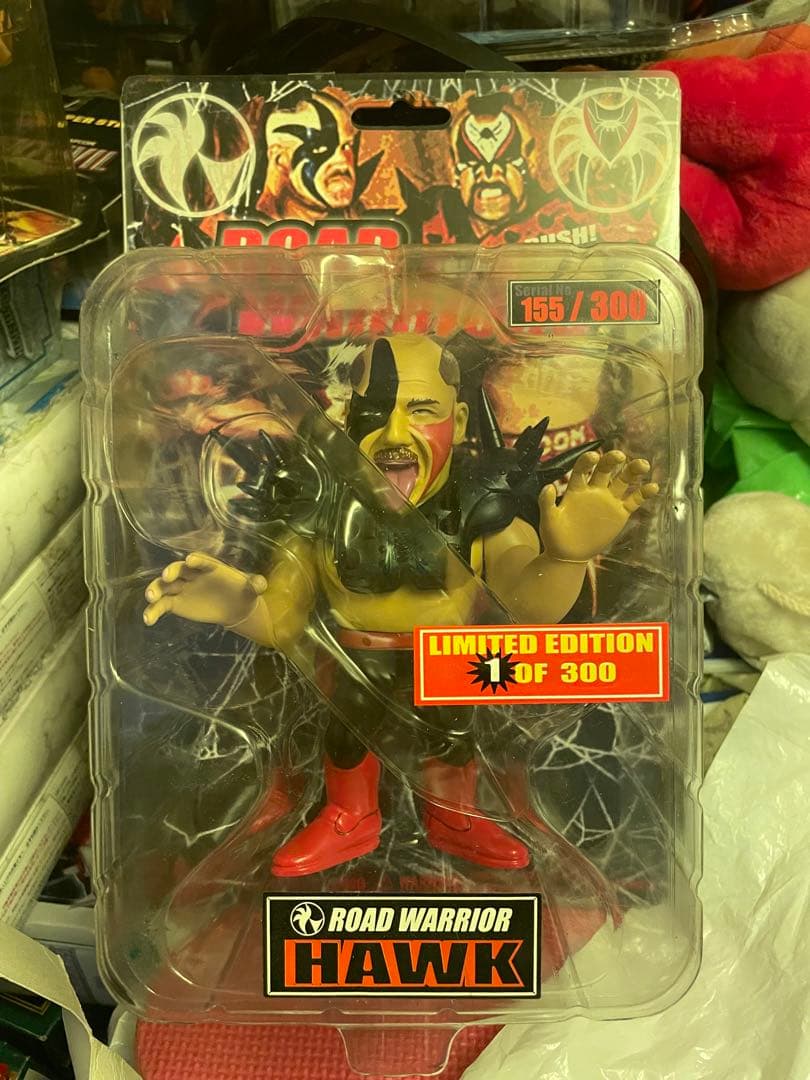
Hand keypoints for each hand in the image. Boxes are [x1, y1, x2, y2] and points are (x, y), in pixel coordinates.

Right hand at [143, 553, 266, 627]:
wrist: (233, 606)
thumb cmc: (242, 592)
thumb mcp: (251, 589)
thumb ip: (256, 585)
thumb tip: (262, 584)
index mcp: (211, 567)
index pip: (202, 561)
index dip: (196, 560)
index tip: (190, 560)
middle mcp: (193, 574)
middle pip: (179, 569)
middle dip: (171, 571)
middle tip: (166, 576)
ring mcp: (182, 588)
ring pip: (165, 586)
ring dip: (156, 589)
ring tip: (150, 597)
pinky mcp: (176, 603)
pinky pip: (162, 605)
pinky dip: (153, 611)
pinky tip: (148, 620)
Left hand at [538, 450, 657, 562]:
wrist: (569, 555)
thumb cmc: (555, 536)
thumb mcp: (548, 520)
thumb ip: (547, 502)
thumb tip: (548, 486)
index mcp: (576, 489)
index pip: (583, 469)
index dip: (588, 461)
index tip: (593, 457)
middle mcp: (594, 490)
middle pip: (605, 469)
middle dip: (612, 460)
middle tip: (620, 456)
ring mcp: (608, 500)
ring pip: (623, 480)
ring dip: (633, 471)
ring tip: (642, 465)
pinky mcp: (620, 513)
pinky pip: (634, 500)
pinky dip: (644, 493)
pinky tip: (653, 487)